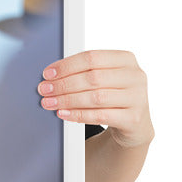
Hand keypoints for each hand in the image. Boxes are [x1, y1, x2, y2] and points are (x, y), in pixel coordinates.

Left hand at [38, 50, 152, 148]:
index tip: (47, 74)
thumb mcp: (105, 79)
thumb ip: (84, 73)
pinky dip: (78, 115)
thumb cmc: (113, 97)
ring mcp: (137, 98)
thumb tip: (51, 76)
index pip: (92, 57)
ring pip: (95, 97)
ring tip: (49, 103)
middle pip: (92, 77)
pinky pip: (100, 116)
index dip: (67, 65)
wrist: (134, 124)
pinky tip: (63, 114)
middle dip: (63, 84)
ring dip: (67, 100)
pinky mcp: (133, 118)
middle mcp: (135, 76)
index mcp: (126, 59)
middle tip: (44, 90)